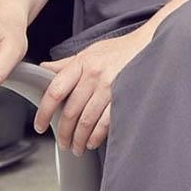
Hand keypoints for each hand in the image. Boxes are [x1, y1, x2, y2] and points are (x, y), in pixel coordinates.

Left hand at [35, 27, 151, 155]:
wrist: (150, 44)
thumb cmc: (120, 50)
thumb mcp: (91, 52)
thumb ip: (67, 63)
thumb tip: (43, 69)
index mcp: (82, 63)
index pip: (55, 90)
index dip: (44, 112)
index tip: (40, 126)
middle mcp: (94, 74)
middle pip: (70, 111)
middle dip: (63, 133)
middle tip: (62, 143)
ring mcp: (110, 86)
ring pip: (86, 120)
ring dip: (78, 139)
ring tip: (76, 147)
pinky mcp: (124, 96)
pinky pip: (105, 122)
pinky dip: (96, 136)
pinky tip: (92, 142)